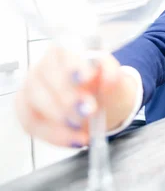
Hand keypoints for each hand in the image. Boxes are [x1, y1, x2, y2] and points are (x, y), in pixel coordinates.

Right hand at [15, 45, 137, 147]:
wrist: (100, 103)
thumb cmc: (101, 84)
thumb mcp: (113, 75)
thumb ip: (112, 72)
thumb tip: (109, 80)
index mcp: (65, 50)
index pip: (62, 50)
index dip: (72, 64)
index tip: (86, 78)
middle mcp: (43, 66)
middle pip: (44, 78)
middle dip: (67, 97)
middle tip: (89, 110)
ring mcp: (31, 88)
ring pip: (34, 103)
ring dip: (59, 120)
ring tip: (84, 130)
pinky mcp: (26, 111)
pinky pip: (32, 125)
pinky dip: (55, 135)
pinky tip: (76, 139)